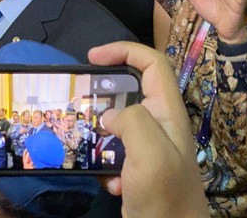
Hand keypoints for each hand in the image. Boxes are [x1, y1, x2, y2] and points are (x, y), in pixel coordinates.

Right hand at [88, 42, 208, 217]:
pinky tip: (106, 179)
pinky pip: (113, 150)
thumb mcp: (151, 154)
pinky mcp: (137, 168)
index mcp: (168, 112)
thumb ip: (133, 121)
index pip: (152, 63)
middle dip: (103, 91)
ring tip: (84, 140)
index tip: (91, 57)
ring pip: (118, 121)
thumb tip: (108, 115)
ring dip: (99, 131)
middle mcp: (160, 123)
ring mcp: (149, 146)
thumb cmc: (166, 197)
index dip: (124, 50)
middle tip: (79, 99)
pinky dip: (104, 161)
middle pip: (131, 88)